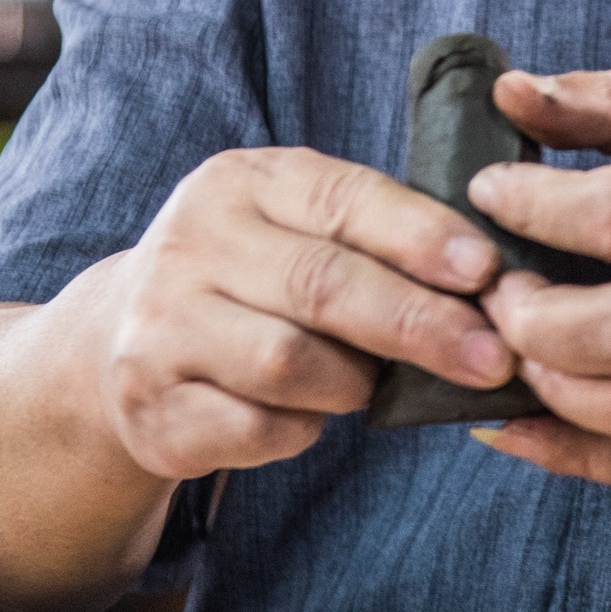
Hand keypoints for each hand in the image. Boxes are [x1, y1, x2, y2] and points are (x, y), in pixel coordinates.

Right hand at [98, 147, 512, 479]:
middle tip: (490, 356)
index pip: (342, 200)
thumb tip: (490, 283)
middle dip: (418, 323)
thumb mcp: (295, 226)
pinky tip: (309, 415)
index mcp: (240, 183)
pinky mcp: (152, 408)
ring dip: (354, 381)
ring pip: (288, 362)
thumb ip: (374, 236)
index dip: (421, 236)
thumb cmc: (250, 278)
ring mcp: (160, 328)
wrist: (120, 337)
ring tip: (373, 384)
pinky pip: (256, 428)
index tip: (486, 271)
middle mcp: (190, 244)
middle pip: (321, 285)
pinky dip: (300, 429)